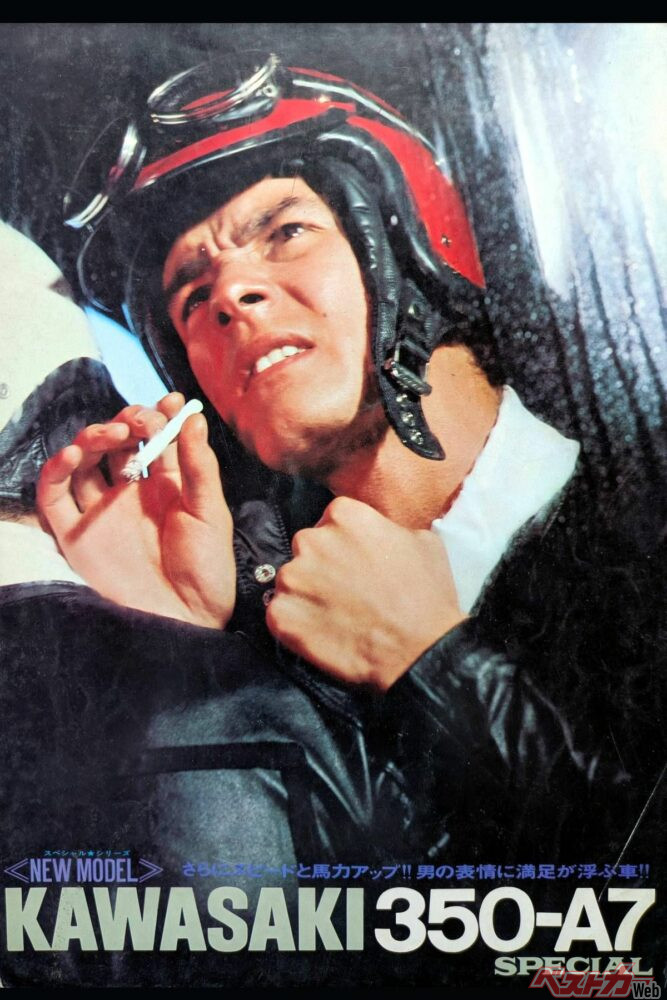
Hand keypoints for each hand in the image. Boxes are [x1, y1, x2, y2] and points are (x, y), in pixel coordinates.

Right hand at [37, 393, 234, 628]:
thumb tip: (194, 417)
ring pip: (84, 462)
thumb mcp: (211, 514)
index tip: (170, 401)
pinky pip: (54, 496)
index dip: (159, 416)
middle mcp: (130, 496)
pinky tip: (77, 452)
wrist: (187, 621)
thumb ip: (199, 467)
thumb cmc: (208, 572)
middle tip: (142, 420)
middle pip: (116, 445)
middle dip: (127, 422)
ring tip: (116, 433)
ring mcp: (101, 514)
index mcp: (166, 489)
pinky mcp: (76, 535)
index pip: (155, 440)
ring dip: (94, 437)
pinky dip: (57, 469)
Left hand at [265, 496, 465, 689]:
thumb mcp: (422, 540)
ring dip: (308, 595)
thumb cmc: (426, 596)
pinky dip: (296, 623)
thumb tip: (376, 534)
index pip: (331, 522)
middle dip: (322, 568)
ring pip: (291, 581)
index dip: (344, 546)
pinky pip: (279, 613)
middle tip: (347, 592)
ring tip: (337, 616)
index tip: (354, 564)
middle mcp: (312, 540)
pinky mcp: (281, 614)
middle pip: (307, 549)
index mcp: (343, 515)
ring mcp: (292, 578)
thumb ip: (386, 528)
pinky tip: (322, 632)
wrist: (419, 649)